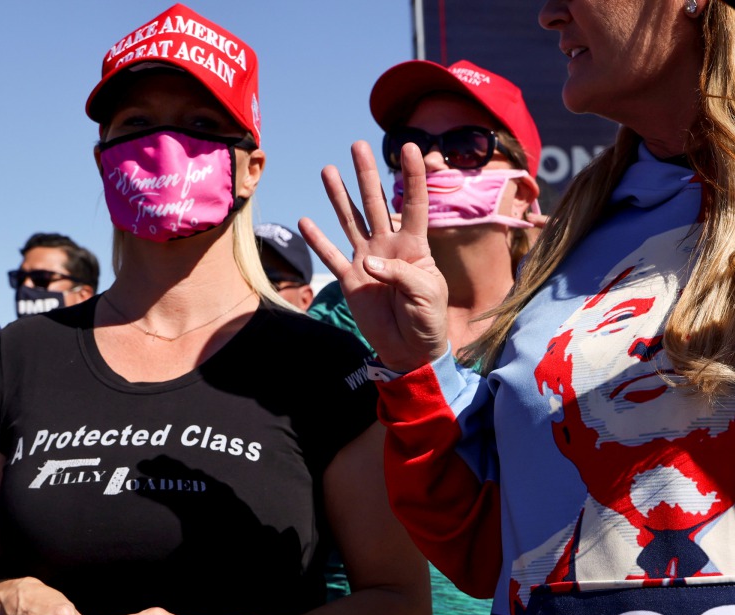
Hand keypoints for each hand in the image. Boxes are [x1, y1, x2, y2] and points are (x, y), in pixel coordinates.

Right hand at [299, 141, 448, 372]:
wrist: (411, 350)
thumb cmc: (429, 320)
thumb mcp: (428, 294)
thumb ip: (402, 274)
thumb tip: (369, 261)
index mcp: (415, 246)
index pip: (416, 204)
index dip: (414, 177)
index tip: (411, 147)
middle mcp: (389, 246)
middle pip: (376, 203)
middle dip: (367, 175)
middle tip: (358, 145)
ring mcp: (367, 260)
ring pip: (351, 221)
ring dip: (340, 197)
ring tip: (328, 169)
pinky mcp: (350, 280)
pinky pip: (332, 256)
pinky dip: (318, 241)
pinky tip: (305, 220)